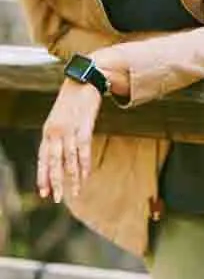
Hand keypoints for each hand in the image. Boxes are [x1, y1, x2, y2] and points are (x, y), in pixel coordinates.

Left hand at [38, 77, 103, 201]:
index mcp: (47, 131)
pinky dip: (84, 164)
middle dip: (55, 182)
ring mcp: (69, 130)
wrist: (85, 78)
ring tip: (75, 193)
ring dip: (72, 178)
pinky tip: (85, 176)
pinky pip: (83, 150)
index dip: (42, 176)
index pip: (42, 159)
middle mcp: (55, 132)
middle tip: (55, 199)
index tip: (43, 193)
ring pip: (68, 159)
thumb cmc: (73, 100)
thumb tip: (59, 153)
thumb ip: (59, 135)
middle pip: (54, 162)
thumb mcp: (60, 118)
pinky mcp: (84, 126)